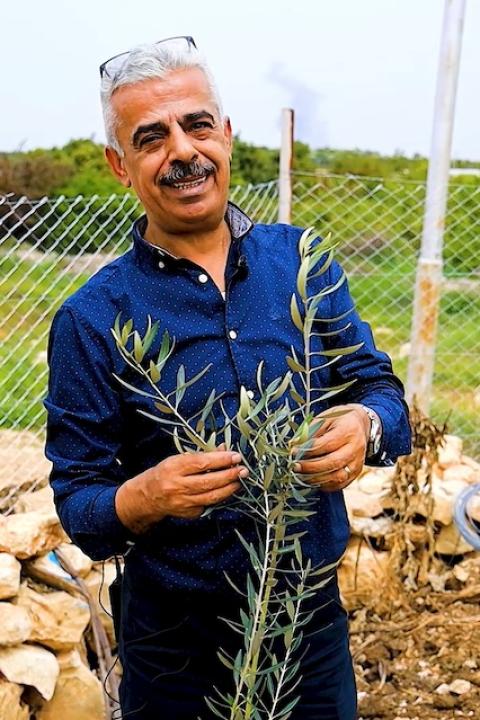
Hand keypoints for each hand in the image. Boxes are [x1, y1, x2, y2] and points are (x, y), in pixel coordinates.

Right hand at [116, 450, 247, 532]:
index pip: (202, 463)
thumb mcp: (178, 459)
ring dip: (229, 488)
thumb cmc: (164, 473)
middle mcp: (177, 485)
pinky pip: (208, 505)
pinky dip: (219, 497)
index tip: (235, 456)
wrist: (147, 497)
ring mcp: (183, 502)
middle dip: (229, 475)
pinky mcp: (188, 513)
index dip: (221, 460)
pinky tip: (226, 491)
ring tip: (239, 481)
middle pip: (209, 481)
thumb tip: (224, 450)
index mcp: (174, 467)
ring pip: (212, 496)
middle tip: (243, 470)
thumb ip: (201, 455)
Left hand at [292, 404, 369, 491]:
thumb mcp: (325, 418)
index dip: (307, 450)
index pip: (326, 444)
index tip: (293, 452)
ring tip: (302, 475)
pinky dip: (325, 485)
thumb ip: (310, 431)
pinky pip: (341, 484)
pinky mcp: (356, 472)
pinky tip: (313, 480)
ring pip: (337, 477)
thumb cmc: (339, 421)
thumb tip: (294, 445)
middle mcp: (355, 448)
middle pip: (333, 462)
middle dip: (310, 467)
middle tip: (295, 467)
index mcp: (348, 431)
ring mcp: (358, 462)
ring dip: (317, 479)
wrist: (361, 425)